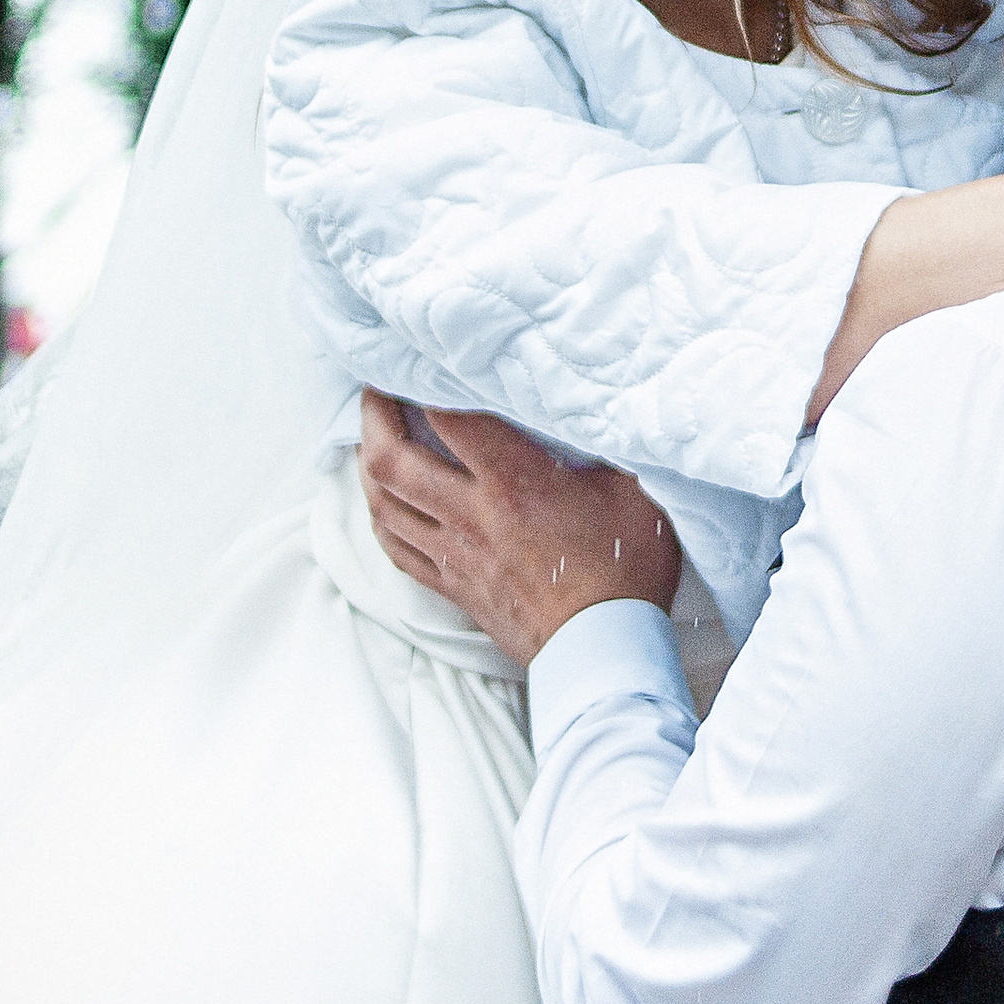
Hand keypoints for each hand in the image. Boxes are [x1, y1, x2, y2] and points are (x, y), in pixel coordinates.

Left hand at [357, 389, 681, 667]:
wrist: (603, 651)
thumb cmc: (625, 572)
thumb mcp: (636, 490)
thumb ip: (610, 443)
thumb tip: (606, 403)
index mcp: (513, 483)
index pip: (450, 417)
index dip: (426, 379)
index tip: (420, 353)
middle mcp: (471, 515)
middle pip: (392, 459)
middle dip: (375, 415)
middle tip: (376, 386)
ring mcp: (456, 554)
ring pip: (383, 504)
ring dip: (368, 464)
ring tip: (372, 435)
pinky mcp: (454, 586)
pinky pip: (397, 548)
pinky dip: (380, 516)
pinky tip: (382, 503)